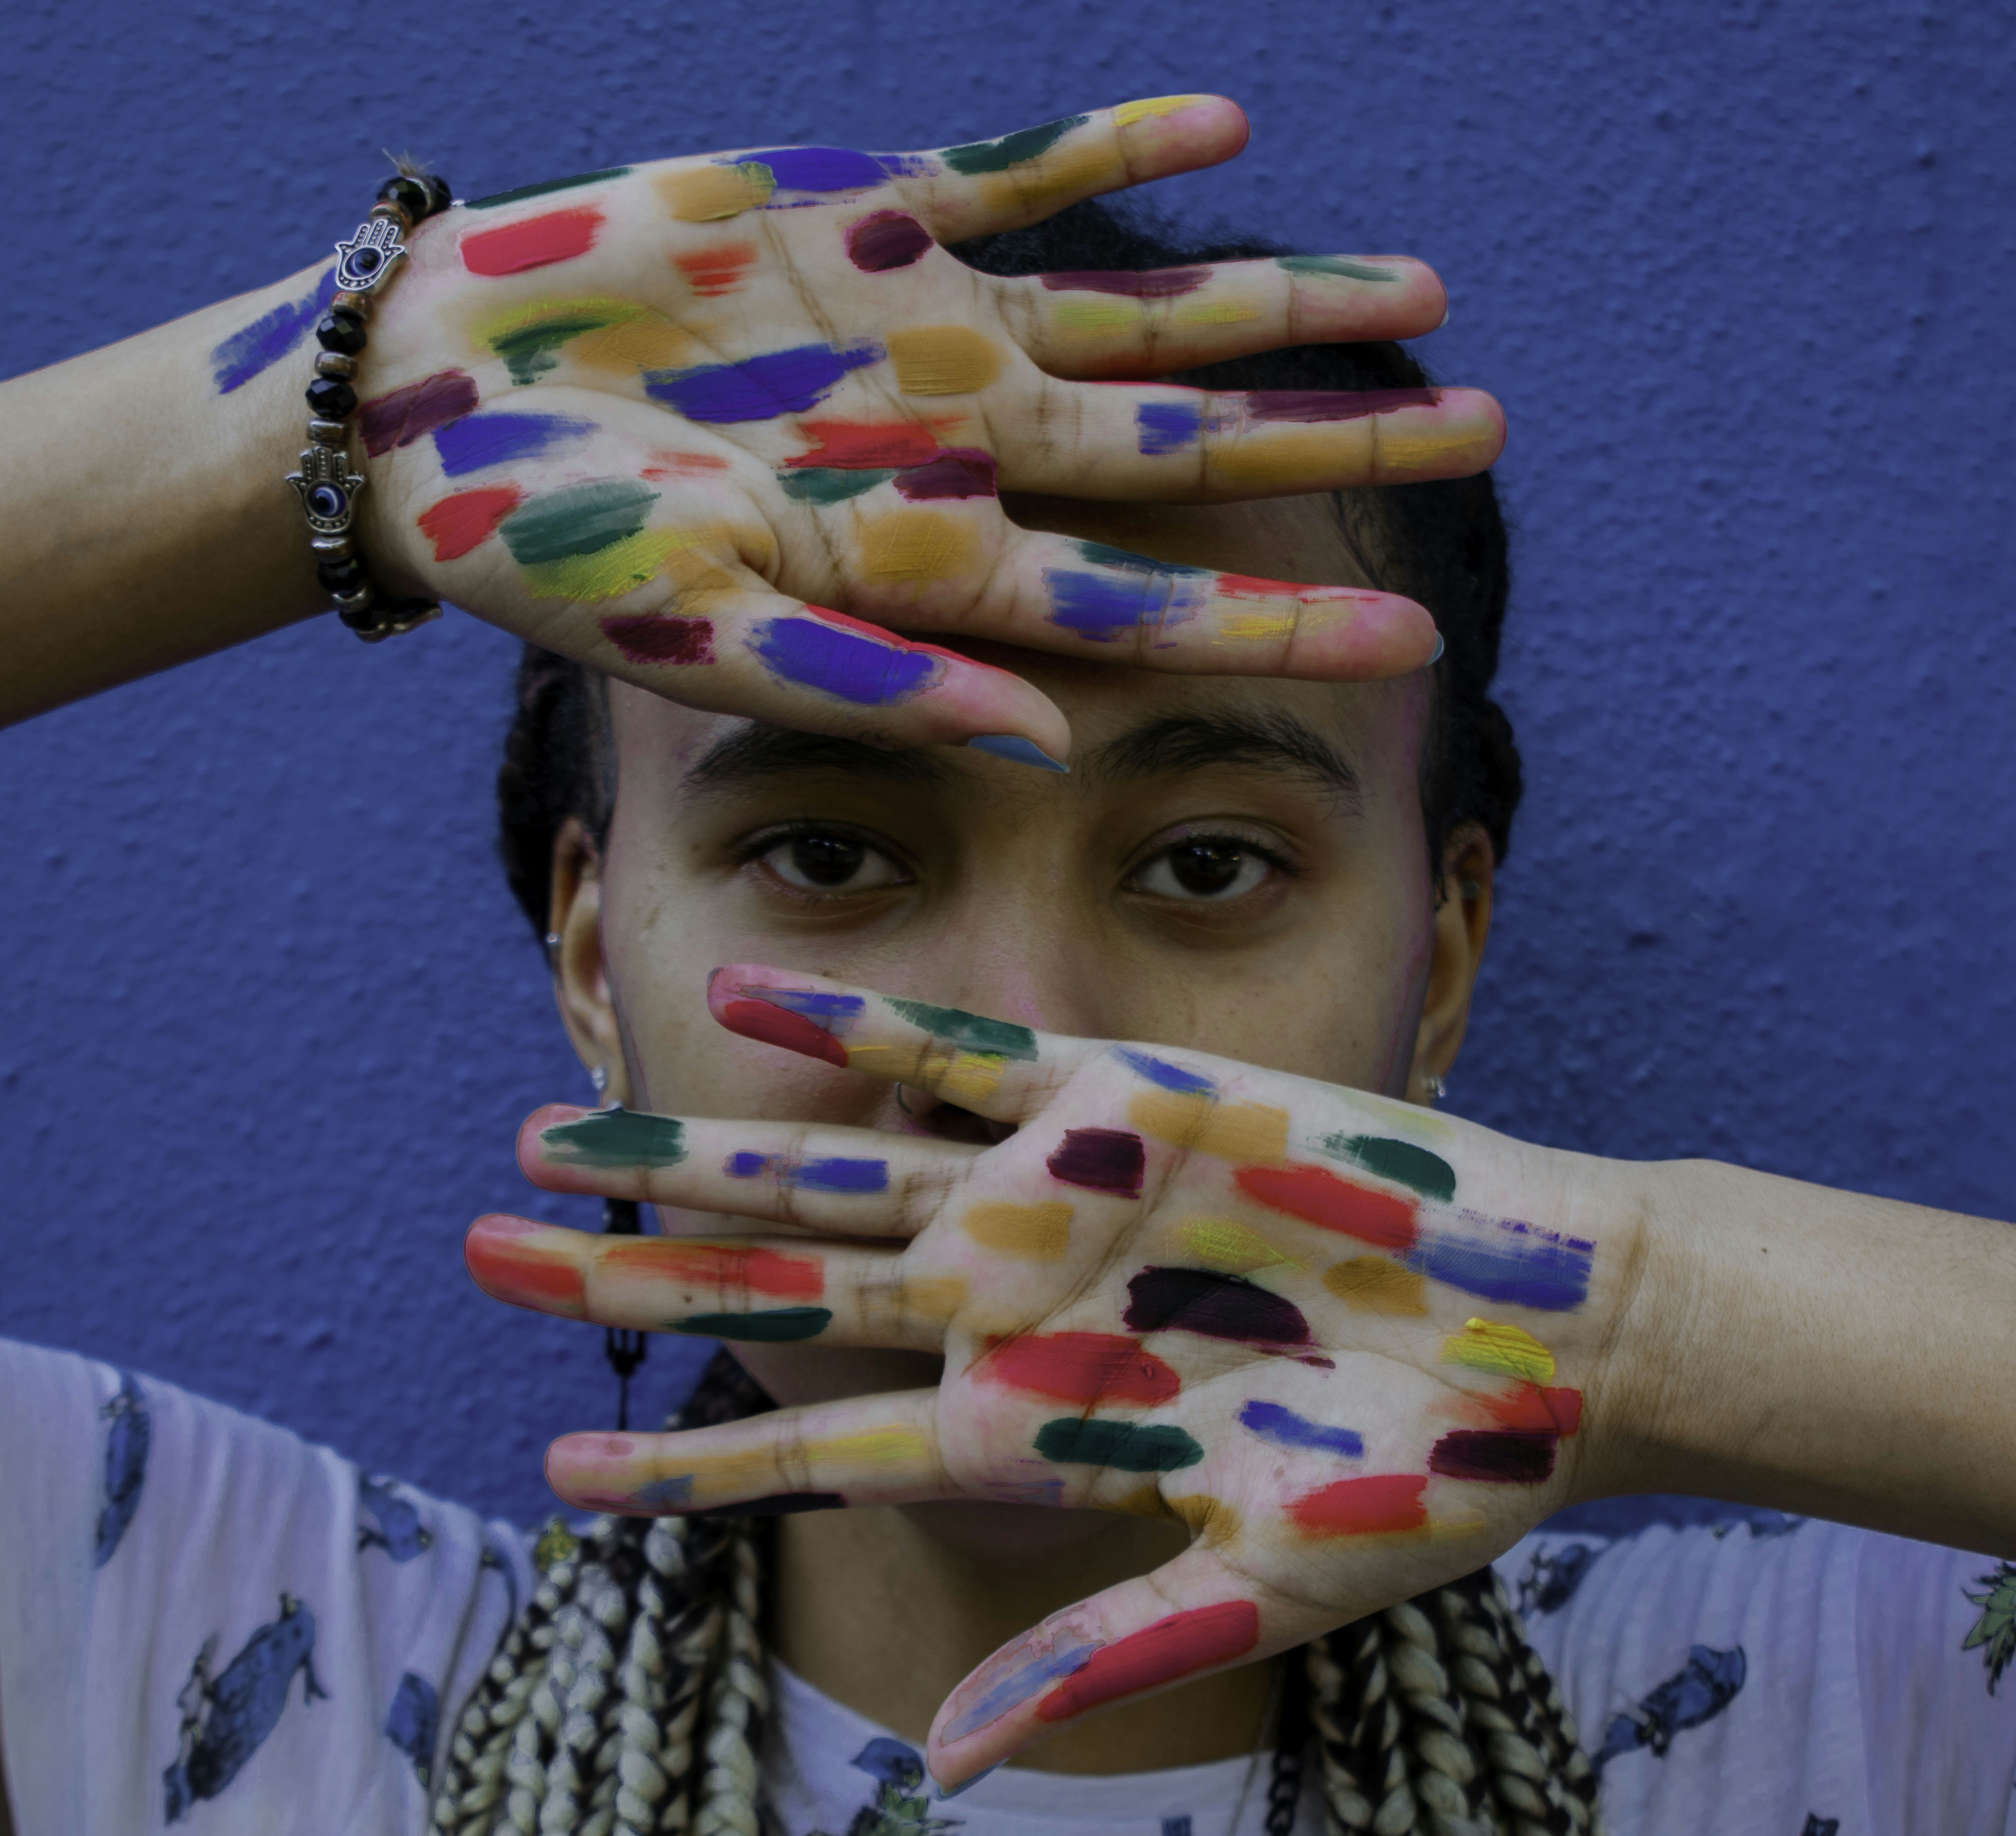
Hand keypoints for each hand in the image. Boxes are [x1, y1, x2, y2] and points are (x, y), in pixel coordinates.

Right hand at [357, 96, 1500, 754]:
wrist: (437, 410)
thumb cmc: (552, 547)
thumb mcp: (705, 635)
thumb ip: (875, 684)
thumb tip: (1048, 751)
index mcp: (932, 569)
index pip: (1148, 608)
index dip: (1280, 628)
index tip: (1416, 649)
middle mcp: (961, 454)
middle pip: (1193, 452)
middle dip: (1337, 444)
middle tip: (1493, 431)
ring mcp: (923, 331)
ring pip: (1144, 314)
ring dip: (1278, 301)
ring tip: (1420, 291)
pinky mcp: (859, 217)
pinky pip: (1015, 176)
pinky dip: (1110, 153)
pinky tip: (1230, 128)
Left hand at [467, 967, 1635, 1785]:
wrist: (1560, 1337)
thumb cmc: (1429, 1488)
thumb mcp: (1262, 1593)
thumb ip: (1097, 1657)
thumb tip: (938, 1771)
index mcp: (1027, 1438)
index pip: (812, 1451)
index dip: (682, 1460)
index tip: (554, 1468)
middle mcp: (1012, 1316)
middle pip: (779, 1294)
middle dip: (629, 1280)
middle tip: (475, 1256)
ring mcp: (1057, 1207)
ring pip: (834, 1170)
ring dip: (697, 1151)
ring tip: (553, 1131)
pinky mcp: (1128, 1102)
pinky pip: (962, 1059)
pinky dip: (856, 1028)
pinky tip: (743, 999)